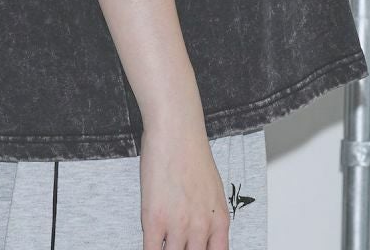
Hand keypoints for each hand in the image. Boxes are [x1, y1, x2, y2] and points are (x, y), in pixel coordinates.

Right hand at [139, 120, 230, 249]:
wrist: (176, 130)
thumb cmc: (193, 152)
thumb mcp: (213, 189)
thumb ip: (208, 216)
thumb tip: (201, 235)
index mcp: (219, 220)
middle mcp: (201, 227)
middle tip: (177, 244)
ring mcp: (178, 225)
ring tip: (163, 243)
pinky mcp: (154, 220)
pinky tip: (150, 245)